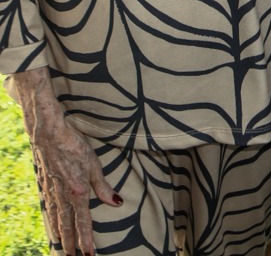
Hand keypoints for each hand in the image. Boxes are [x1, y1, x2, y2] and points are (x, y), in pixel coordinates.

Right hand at [13, 67, 122, 255]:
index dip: (87, 241)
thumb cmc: (74, 144)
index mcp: (77, 193)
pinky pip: (49, 207)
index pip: (84, 223)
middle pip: (68, 226)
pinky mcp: (45, 183)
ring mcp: (52, 191)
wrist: (48, 132)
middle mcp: (63, 196)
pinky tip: (53, 221)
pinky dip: (52, 219)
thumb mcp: (94, 164)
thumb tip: (117, 204)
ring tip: (63, 247)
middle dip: (71, 244)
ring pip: (56, 219)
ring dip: (61, 235)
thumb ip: (103, 186)